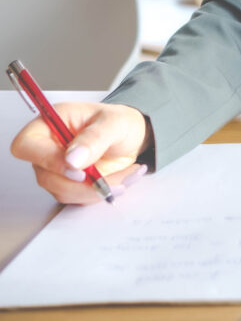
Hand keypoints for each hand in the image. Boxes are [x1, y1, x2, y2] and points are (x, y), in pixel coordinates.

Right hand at [11, 101, 148, 204]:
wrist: (132, 137)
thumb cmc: (119, 122)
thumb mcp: (114, 123)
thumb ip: (94, 138)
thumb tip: (72, 159)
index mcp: (52, 122)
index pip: (27, 145)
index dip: (47, 160)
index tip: (78, 170)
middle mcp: (49, 146)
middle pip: (45, 175)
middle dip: (81, 183)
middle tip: (109, 178)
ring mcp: (56, 168)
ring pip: (62, 191)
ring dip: (95, 190)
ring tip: (123, 175)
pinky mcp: (68, 184)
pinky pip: (76, 198)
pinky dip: (99, 193)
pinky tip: (118, 180)